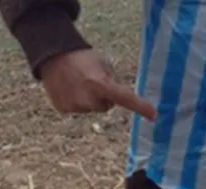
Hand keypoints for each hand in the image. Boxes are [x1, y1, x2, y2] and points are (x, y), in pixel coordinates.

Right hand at [40, 49, 156, 120]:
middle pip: (106, 106)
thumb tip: (121, 97)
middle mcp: (87, 99)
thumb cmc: (82, 58)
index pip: (125, 98)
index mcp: (100, 84)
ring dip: (89, 98)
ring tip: (78, 82)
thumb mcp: (103, 65)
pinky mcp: (64, 109)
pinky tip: (69, 88)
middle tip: (92, 80)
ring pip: (91, 108)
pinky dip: (76, 101)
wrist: (51, 56)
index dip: (140, 107)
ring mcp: (74, 106)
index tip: (154, 115)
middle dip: (103, 96)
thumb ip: (114, 82)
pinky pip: (78, 109)